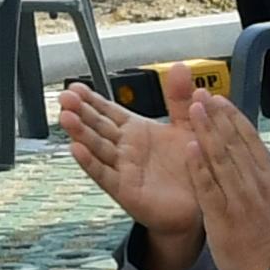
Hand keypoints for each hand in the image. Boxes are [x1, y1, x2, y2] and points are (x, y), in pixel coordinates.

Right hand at [56, 78, 206, 264]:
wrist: (204, 202)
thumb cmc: (193, 166)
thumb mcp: (188, 125)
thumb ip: (180, 98)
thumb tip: (179, 67)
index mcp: (137, 131)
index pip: (109, 112)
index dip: (92, 100)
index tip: (76, 87)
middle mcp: (126, 149)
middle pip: (97, 127)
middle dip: (80, 111)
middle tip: (65, 97)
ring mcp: (123, 169)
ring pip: (97, 148)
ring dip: (80, 133)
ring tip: (66, 117)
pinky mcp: (126, 190)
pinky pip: (105, 175)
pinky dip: (90, 163)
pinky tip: (76, 150)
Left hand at [173, 71, 269, 269]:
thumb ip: (262, 181)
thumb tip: (252, 161)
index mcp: (268, 179)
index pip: (250, 141)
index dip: (234, 118)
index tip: (221, 100)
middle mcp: (255, 183)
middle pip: (234, 143)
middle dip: (217, 116)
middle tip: (201, 94)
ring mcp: (239, 199)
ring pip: (222, 159)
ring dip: (207, 131)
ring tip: (193, 110)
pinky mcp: (224, 216)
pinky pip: (209, 188)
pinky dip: (199, 166)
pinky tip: (188, 147)